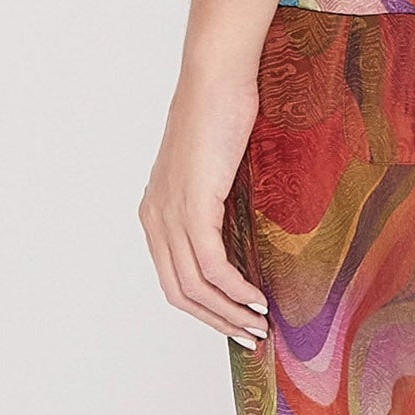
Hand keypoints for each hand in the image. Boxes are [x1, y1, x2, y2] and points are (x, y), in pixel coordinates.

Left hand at [139, 74, 268, 345]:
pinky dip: (234, 288)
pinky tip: (256, 298)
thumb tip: (239, 241)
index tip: (236, 323)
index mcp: (155, 213)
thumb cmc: (221, 115)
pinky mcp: (192, 206)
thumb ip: (214, 208)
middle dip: (217, 321)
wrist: (216, 77)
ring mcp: (170, 213)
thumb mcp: (213, 172)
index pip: (173, 281)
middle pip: (180, 294)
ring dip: (230, 311)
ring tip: (259, 324)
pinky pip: (211, 265)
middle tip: (251, 336)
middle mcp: (155, 218)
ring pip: (196, 286)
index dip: (205, 311)